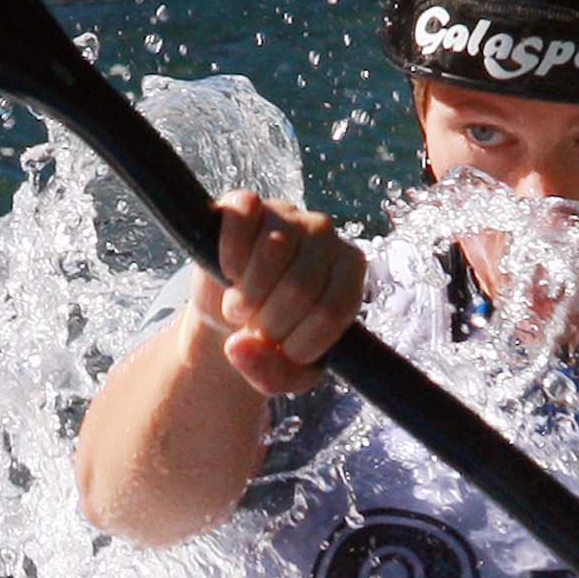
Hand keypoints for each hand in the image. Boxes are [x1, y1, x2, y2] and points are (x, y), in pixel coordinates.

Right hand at [192, 190, 365, 397]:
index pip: (332, 312)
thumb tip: (238, 346)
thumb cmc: (271, 339)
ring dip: (246, 294)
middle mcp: (325, 234)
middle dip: (268, 323)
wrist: (231, 314)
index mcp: (350, 270)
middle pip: (300, 286)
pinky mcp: (247, 204)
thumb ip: (271, 374)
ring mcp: (286, 213)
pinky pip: (241, 218)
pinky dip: (229, 254)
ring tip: (240, 308)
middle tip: (255, 329)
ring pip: (274, 249)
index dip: (299, 344)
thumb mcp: (282, 373)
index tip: (283, 352)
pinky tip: (229, 272)